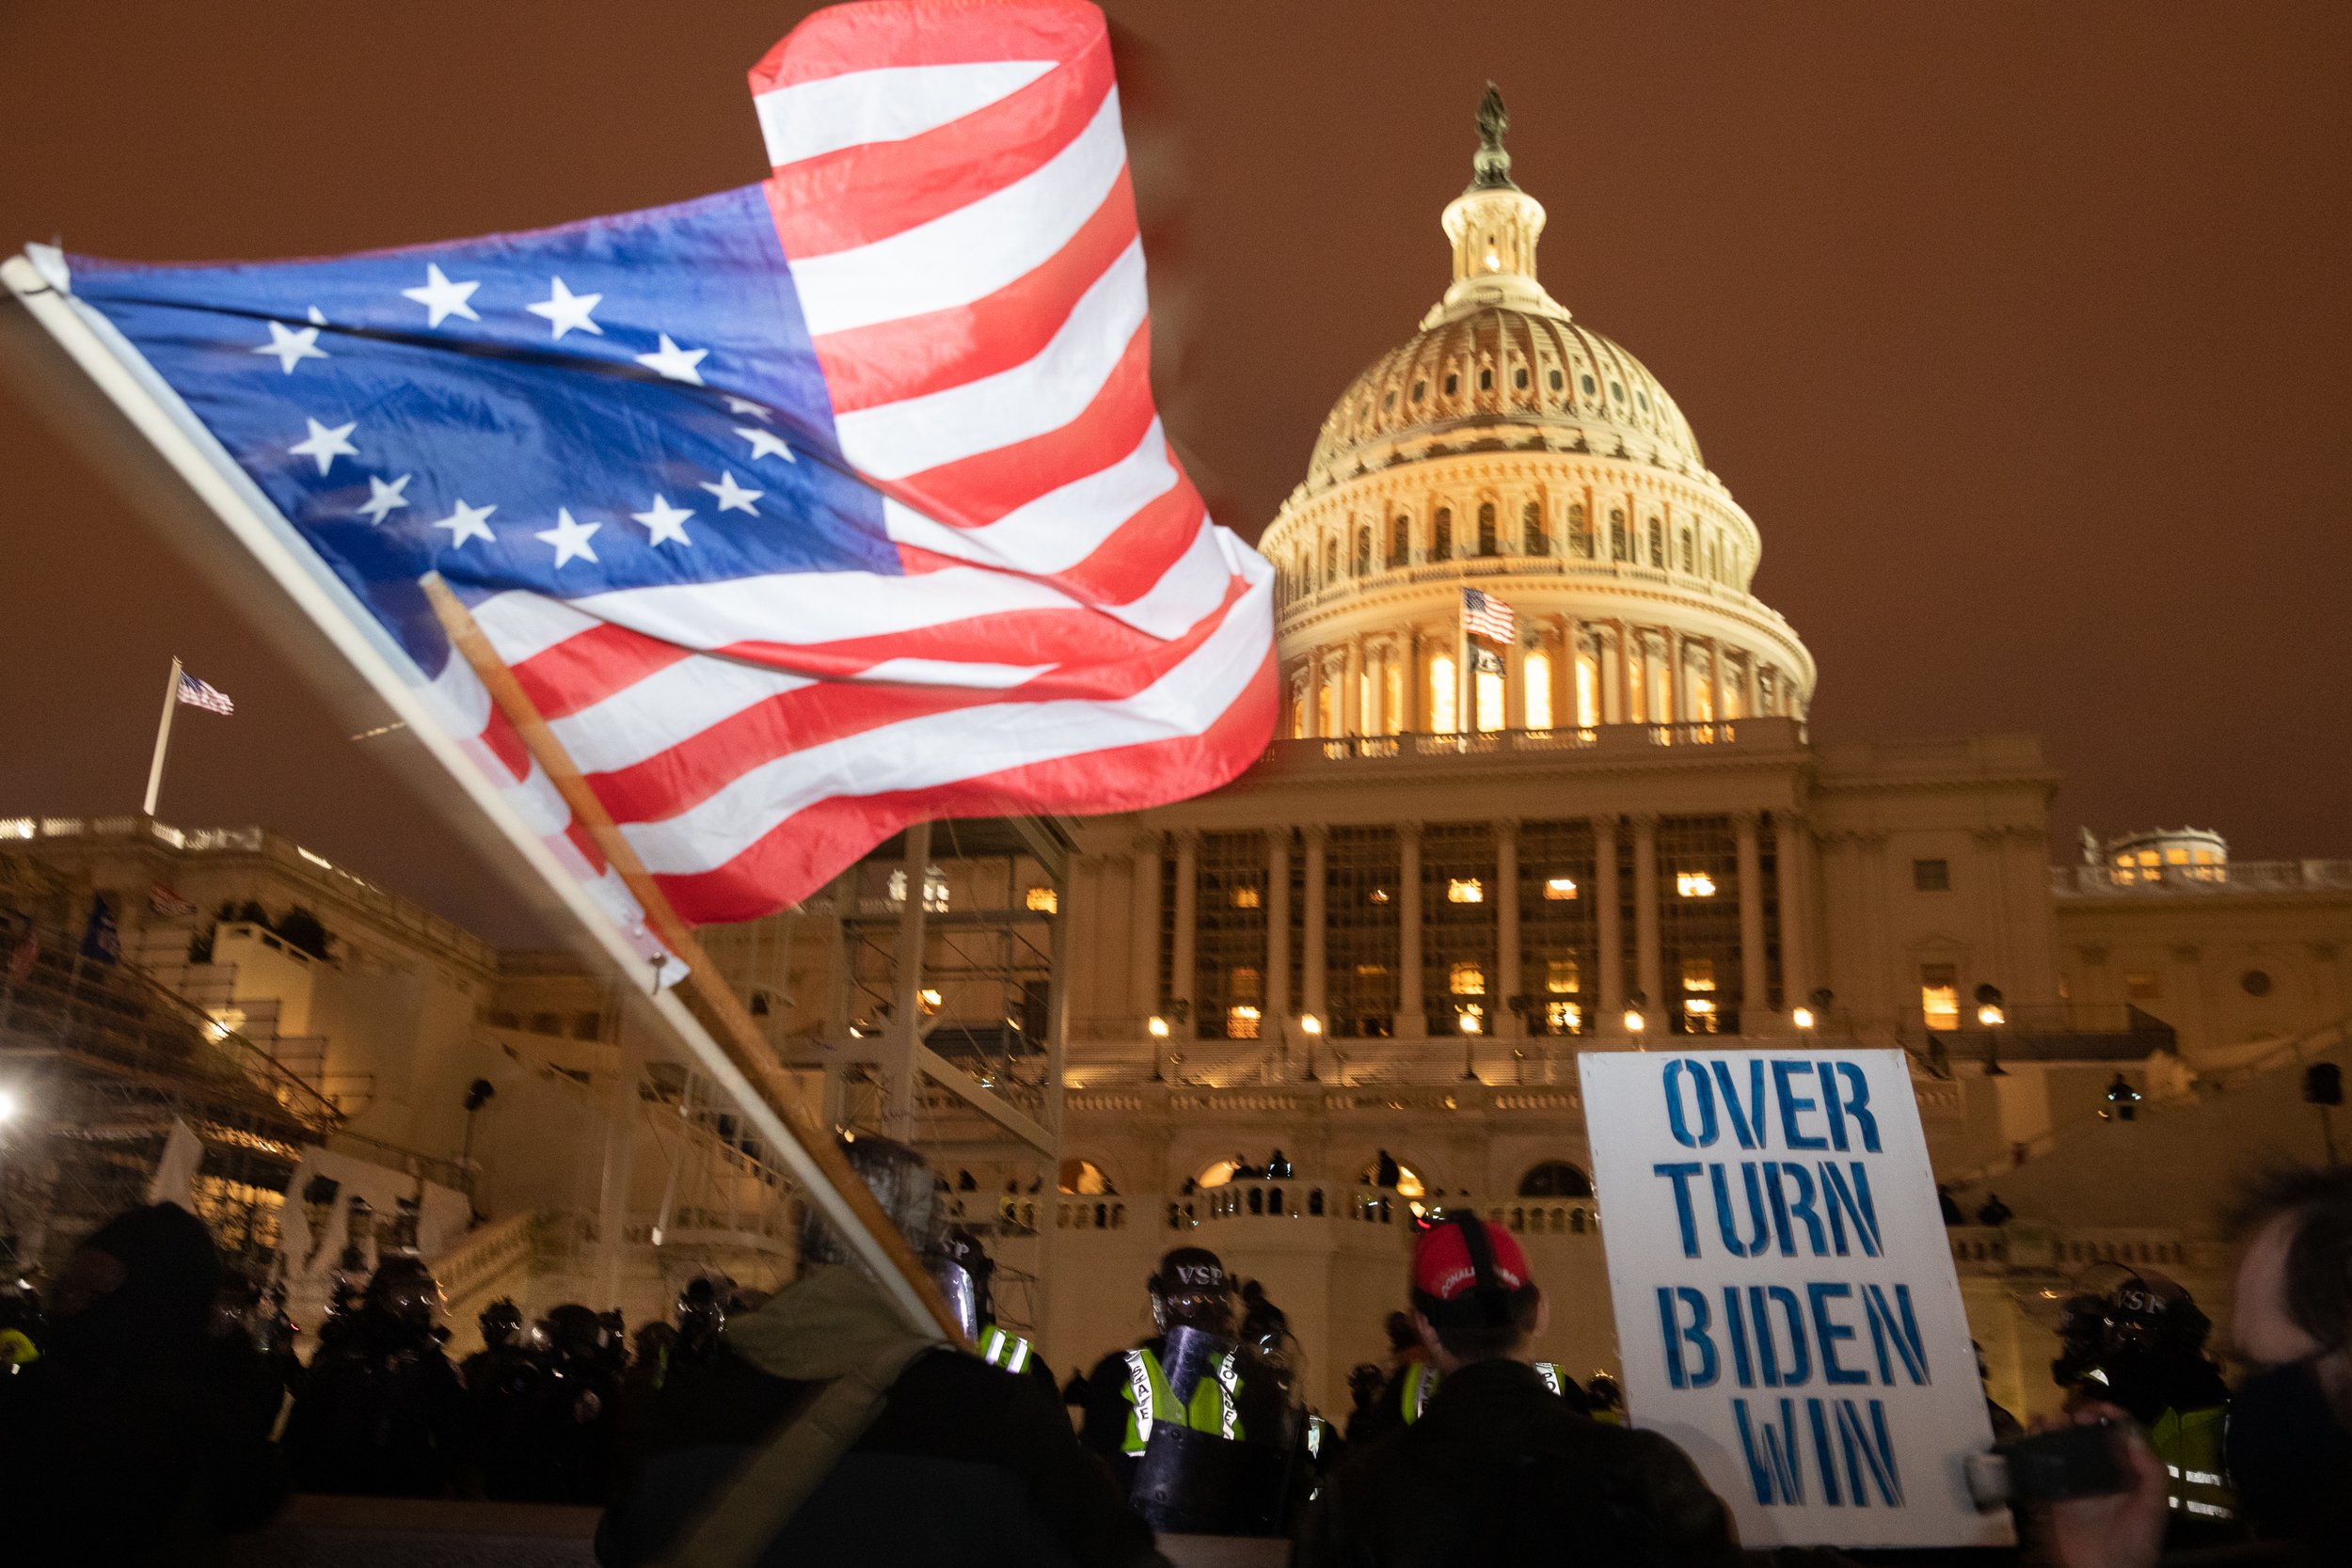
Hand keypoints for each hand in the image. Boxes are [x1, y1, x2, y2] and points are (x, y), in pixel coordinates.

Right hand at [2025, 1402, 2168, 1567]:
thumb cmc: (2135, 1541)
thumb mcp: (2154, 1506)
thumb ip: (2150, 1470)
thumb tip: (2130, 1432)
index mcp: (2128, 1472)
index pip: (2120, 1434)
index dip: (2112, 1416)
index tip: (2102, 1409)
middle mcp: (2101, 1470)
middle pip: (2088, 1432)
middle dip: (2080, 1416)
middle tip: (2075, 1417)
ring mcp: (2074, 1479)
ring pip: (2062, 1442)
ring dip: (2055, 1425)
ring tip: (2051, 1423)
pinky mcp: (2052, 1490)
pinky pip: (2041, 1462)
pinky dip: (2035, 1444)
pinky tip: (2035, 1436)